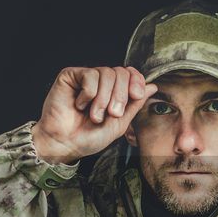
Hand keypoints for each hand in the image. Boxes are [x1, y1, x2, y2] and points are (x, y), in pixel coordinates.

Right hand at [32, 67, 156, 163]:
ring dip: (103, 98)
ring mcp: (85, 78)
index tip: (137, 95)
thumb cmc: (88, 137)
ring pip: (106, 73)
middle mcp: (100, 82)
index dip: (137, 80)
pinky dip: (88, 94)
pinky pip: (89, 75)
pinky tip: (79, 104)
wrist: (65, 144)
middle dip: (120, 95)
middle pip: (121, 72)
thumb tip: (152, 86)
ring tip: (94, 115)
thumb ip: (135, 104)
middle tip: (111, 113)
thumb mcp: (119, 124)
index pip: (131, 73)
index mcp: (113, 91)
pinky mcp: (70, 76)